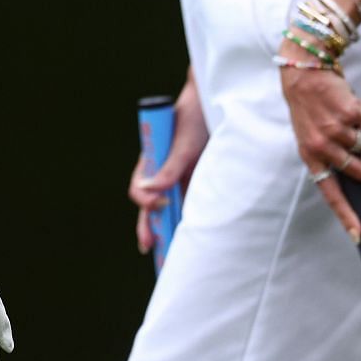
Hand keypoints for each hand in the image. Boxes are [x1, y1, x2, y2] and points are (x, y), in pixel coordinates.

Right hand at [127, 83, 206, 255]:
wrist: (220, 106)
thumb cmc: (195, 117)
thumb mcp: (183, 143)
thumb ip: (168, 167)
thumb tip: (147, 191)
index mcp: (152, 160)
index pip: (140, 188)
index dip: (145, 201)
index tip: (157, 205)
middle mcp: (164, 172)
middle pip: (151, 205)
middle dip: (149, 227)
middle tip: (150, 247)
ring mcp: (181, 179)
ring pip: (169, 209)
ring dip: (168, 229)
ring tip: (167, 254)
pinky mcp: (198, 183)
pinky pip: (189, 206)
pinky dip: (187, 223)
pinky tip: (191, 240)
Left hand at [279, 61, 360, 241]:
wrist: (302, 69)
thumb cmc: (310, 105)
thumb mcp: (312, 133)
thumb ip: (333, 152)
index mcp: (309, 155)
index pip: (329, 192)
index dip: (345, 215)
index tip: (359, 235)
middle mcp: (320, 146)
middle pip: (360, 172)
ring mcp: (334, 130)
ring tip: (344, 114)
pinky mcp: (347, 112)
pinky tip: (344, 99)